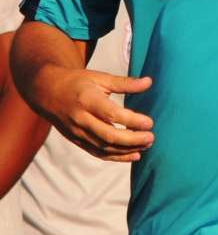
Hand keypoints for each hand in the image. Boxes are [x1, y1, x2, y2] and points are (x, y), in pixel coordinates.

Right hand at [39, 66, 153, 160]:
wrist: (47, 92)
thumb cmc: (78, 82)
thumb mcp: (100, 77)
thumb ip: (125, 83)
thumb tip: (149, 82)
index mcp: (87, 100)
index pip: (112, 114)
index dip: (132, 121)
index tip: (150, 123)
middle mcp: (81, 119)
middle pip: (108, 135)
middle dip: (132, 140)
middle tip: (151, 138)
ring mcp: (77, 133)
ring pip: (104, 147)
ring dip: (127, 150)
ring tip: (147, 145)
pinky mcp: (77, 141)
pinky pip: (97, 153)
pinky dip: (116, 157)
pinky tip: (134, 155)